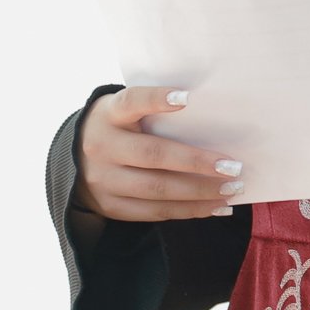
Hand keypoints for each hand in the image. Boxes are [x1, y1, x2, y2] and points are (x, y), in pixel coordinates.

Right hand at [75, 87, 244, 220]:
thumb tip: (213, 115)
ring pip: (157, 189)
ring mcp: (103, 179)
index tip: (187, 98)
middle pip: (153, 154)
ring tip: (231, 189)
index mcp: (109, 114)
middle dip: (197, 162)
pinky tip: (215, 207)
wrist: (75, 160)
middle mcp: (101, 146)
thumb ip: (154, 111)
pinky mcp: (109, 205)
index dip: (156, 99)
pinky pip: (154, 212)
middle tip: (233, 167)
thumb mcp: (126, 111)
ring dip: (200, 192)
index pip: (131, 101)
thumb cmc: (121, 128)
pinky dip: (188, 210)